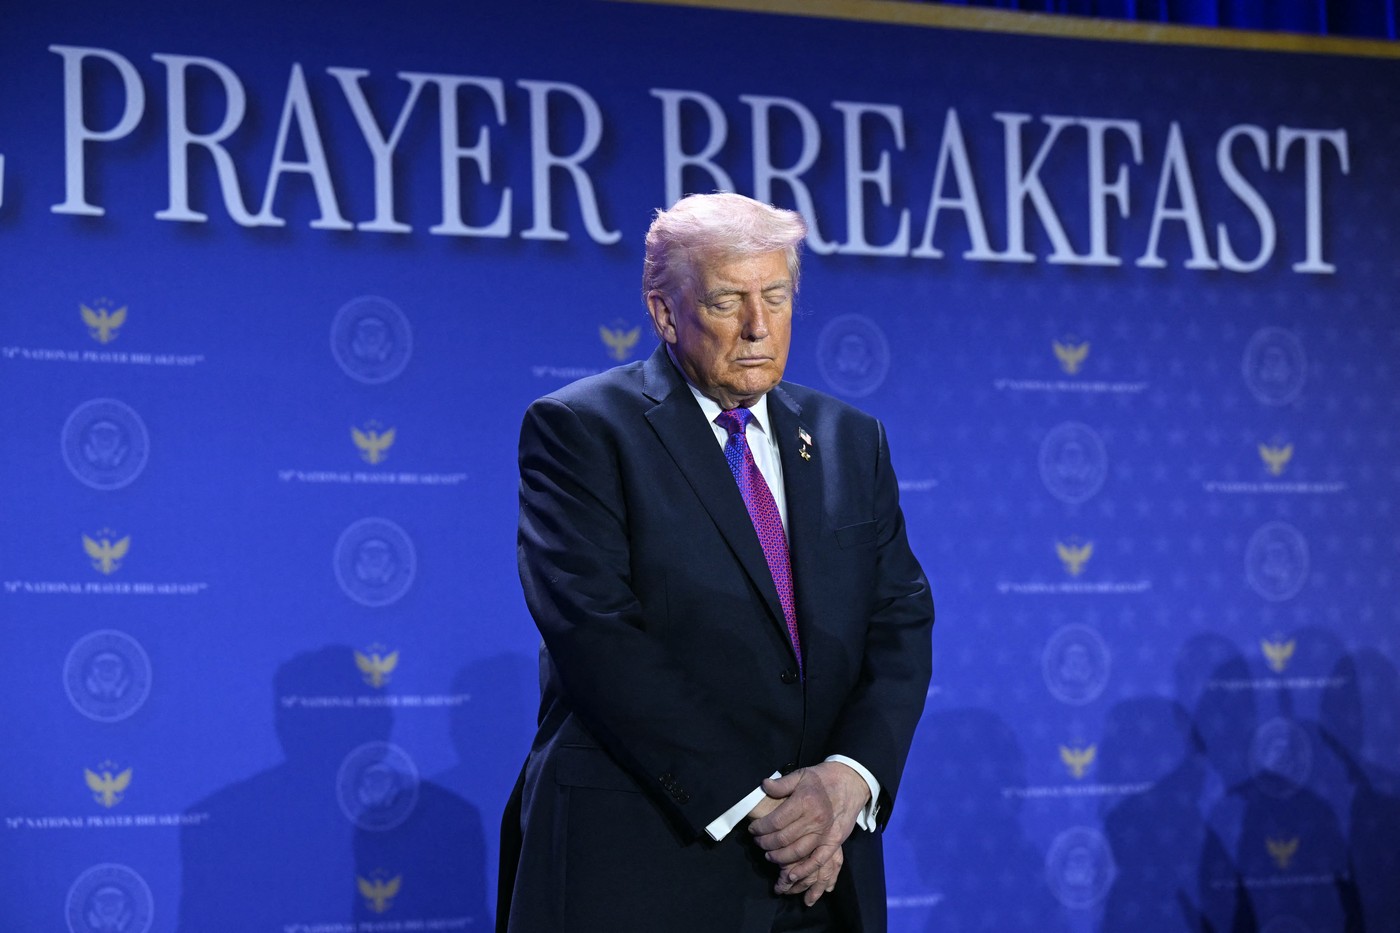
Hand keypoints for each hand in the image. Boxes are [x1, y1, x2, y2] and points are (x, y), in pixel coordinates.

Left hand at [748, 762, 869, 901]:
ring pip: (797, 852)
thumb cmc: (823, 778)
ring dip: (780, 857)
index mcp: (804, 801)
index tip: (752, 829)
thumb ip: (781, 783)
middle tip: (758, 842)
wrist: (851, 782)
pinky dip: (804, 870)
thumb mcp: (801, 774)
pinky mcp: (834, 842)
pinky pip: (818, 860)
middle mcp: (814, 819)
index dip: (760, 828)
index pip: (775, 821)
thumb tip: (764, 786)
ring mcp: (825, 832)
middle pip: (783, 838)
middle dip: (766, 843)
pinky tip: (791, 875)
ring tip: (769, 856)